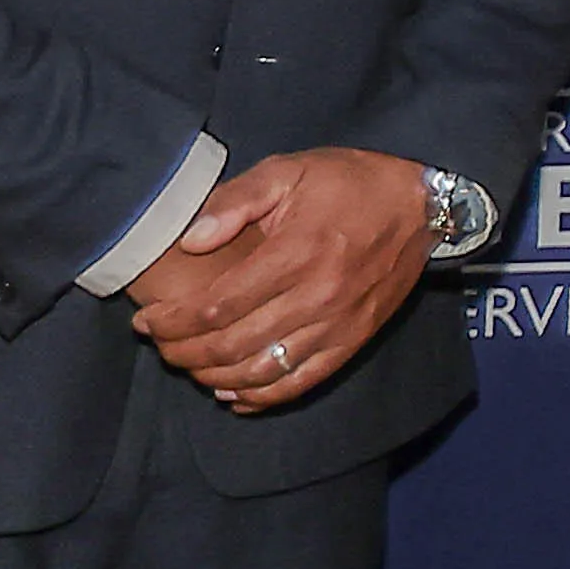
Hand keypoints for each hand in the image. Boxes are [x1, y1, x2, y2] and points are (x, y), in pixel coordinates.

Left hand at [129, 147, 431, 414]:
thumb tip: (191, 240)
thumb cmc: (349, 182)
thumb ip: (235, 202)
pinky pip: (303, 381)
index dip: (174, 321)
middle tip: (160, 346)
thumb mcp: (288, 171)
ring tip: (190, 367)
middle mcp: (318, 296)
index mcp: (296, 253)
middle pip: (233, 345)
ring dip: (216, 377)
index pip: (218, 305)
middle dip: (184, 352)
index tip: (147, 322)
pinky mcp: (355, 339)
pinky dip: (263, 397)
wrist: (421, 202)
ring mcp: (339, 324)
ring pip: (263, 371)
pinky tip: (234, 395)